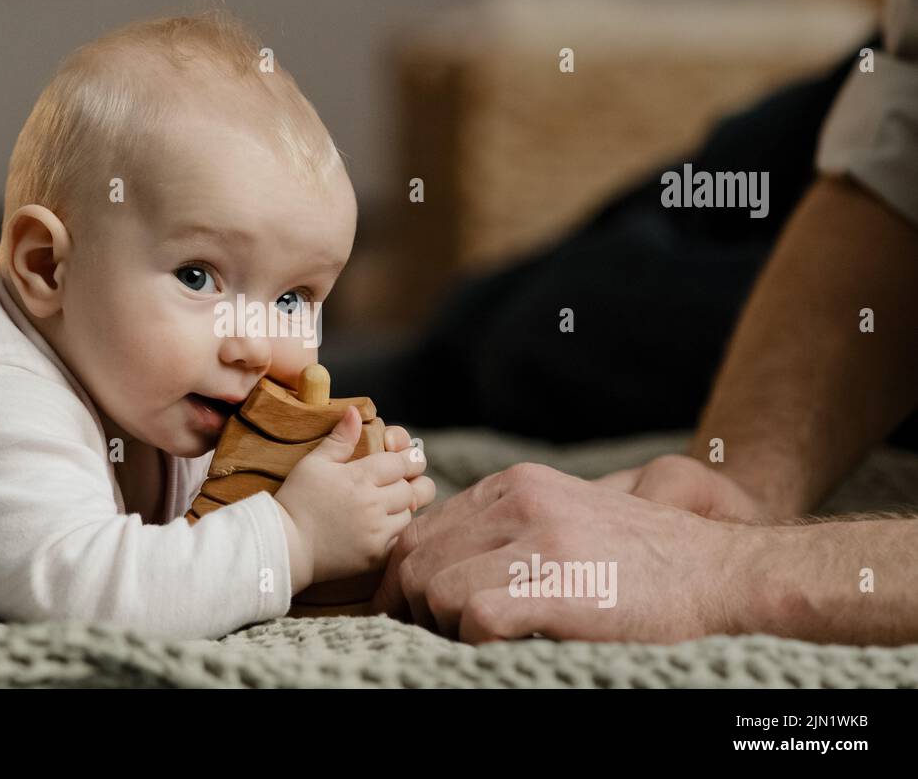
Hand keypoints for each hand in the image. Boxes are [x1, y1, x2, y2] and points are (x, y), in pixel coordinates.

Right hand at [275, 407, 435, 587]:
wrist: (285, 546)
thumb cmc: (296, 501)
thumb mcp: (313, 464)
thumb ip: (339, 440)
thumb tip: (355, 412)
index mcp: (359, 477)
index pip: (402, 462)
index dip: (407, 459)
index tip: (405, 460)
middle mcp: (372, 504)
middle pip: (412, 489)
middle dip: (410, 482)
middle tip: (401, 481)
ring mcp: (376, 532)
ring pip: (409, 514)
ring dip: (403, 508)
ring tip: (387, 505)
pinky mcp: (376, 555)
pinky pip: (402, 539)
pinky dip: (397, 531)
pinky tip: (381, 526)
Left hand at [371, 462, 761, 642]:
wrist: (723, 575)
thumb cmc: (643, 561)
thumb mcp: (564, 516)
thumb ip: (504, 528)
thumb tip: (435, 565)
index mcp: (516, 484)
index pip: (421, 531)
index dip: (406, 579)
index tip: (413, 613)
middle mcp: (521, 501)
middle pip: (416, 560)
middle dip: (414, 607)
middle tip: (436, 637)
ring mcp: (540, 541)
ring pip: (435, 588)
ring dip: (444, 626)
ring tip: (478, 641)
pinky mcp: (559, 587)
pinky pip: (475, 617)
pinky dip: (476, 641)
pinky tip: (506, 644)